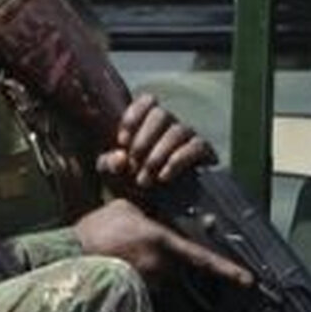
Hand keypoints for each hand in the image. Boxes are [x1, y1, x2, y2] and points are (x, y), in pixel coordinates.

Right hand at [73, 195, 250, 286]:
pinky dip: (135, 276)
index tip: (249, 281)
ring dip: (149, 267)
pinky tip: (118, 264)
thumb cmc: (96, 229)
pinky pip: (142, 284)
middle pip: (178, 268)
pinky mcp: (129, 293)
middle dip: (169, 260)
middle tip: (141, 247)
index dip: (227, 270)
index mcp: (162, 242)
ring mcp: (144, 283)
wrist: (66, 254)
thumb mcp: (127, 209)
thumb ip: (148, 215)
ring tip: (124, 254)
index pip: (202, 259)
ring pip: (160, 277)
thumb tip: (155, 218)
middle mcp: (159, 268)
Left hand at [97, 94, 213, 189]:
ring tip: (143, 180)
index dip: (134, 116)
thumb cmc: (129, 185)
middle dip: (144, 140)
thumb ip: (108, 164)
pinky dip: (177, 161)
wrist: (151, 209)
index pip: (147, 101)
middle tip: (133, 164)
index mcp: (146, 122)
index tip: (121, 141)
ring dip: (157, 155)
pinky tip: (163, 177)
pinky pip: (196, 147)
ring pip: (177, 131)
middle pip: (161, 114)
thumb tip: (119, 157)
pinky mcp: (202, 153)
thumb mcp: (112, 175)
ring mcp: (187, 137)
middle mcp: (169, 125)